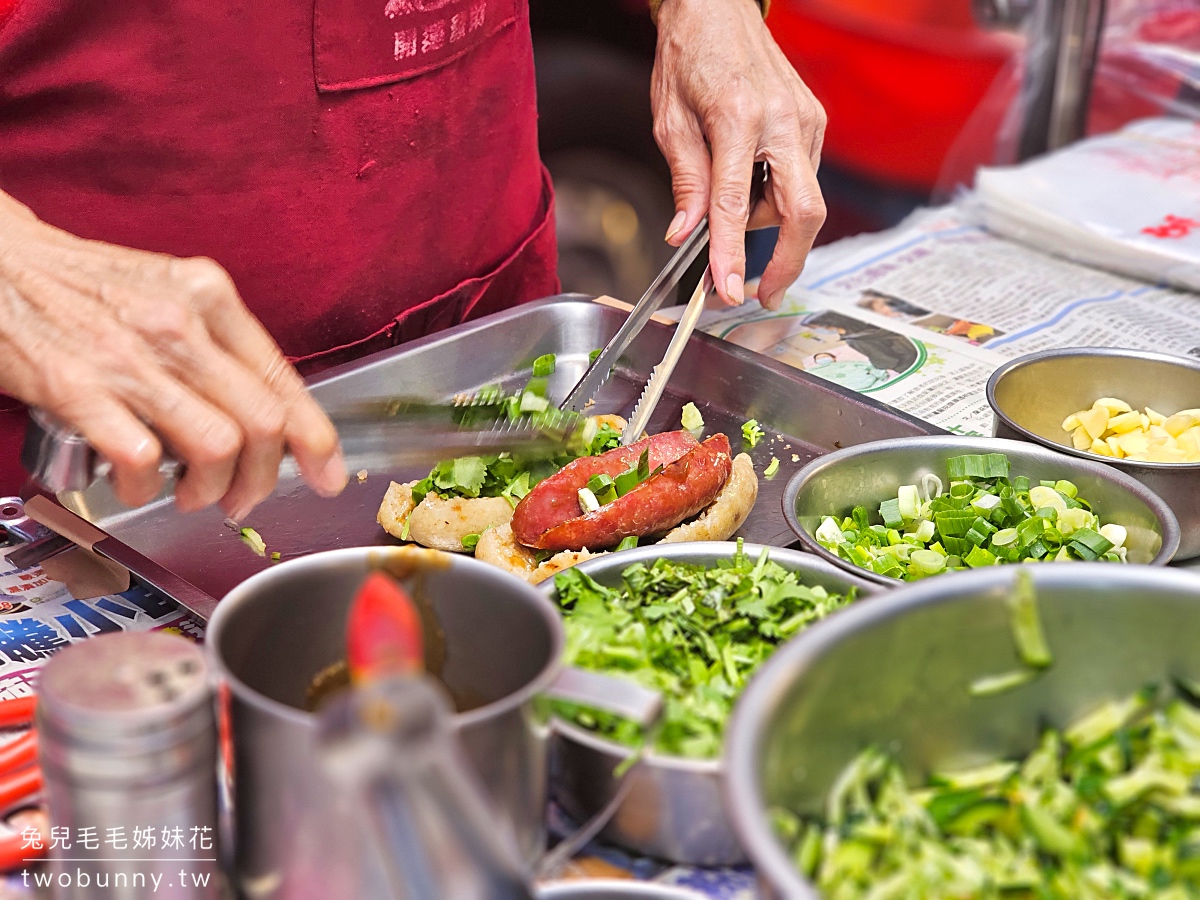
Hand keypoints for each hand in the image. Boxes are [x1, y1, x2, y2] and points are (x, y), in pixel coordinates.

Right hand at [0, 192, 346, 515]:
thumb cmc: (83, 287)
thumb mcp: (167, 292)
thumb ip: (217, 345)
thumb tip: (268, 414)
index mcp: (209, 296)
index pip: (284, 379)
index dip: (316, 439)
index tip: (327, 474)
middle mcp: (179, 323)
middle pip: (263, 422)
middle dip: (264, 478)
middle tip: (244, 498)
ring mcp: (129, 356)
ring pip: (218, 446)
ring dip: (211, 489)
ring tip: (191, 493)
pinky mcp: (78, 388)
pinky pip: (143, 460)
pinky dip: (145, 487)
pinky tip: (135, 482)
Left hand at [652, 0, 826, 309]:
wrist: (719, 6)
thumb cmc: (689, 55)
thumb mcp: (669, 120)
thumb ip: (686, 181)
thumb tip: (685, 233)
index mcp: (737, 117)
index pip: (736, 204)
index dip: (732, 254)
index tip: (726, 290)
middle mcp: (781, 119)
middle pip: (803, 211)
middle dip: (787, 261)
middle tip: (762, 292)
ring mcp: (805, 120)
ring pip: (801, 199)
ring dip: (767, 221)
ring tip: (730, 205)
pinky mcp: (813, 121)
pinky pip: (802, 178)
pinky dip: (776, 197)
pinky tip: (750, 182)